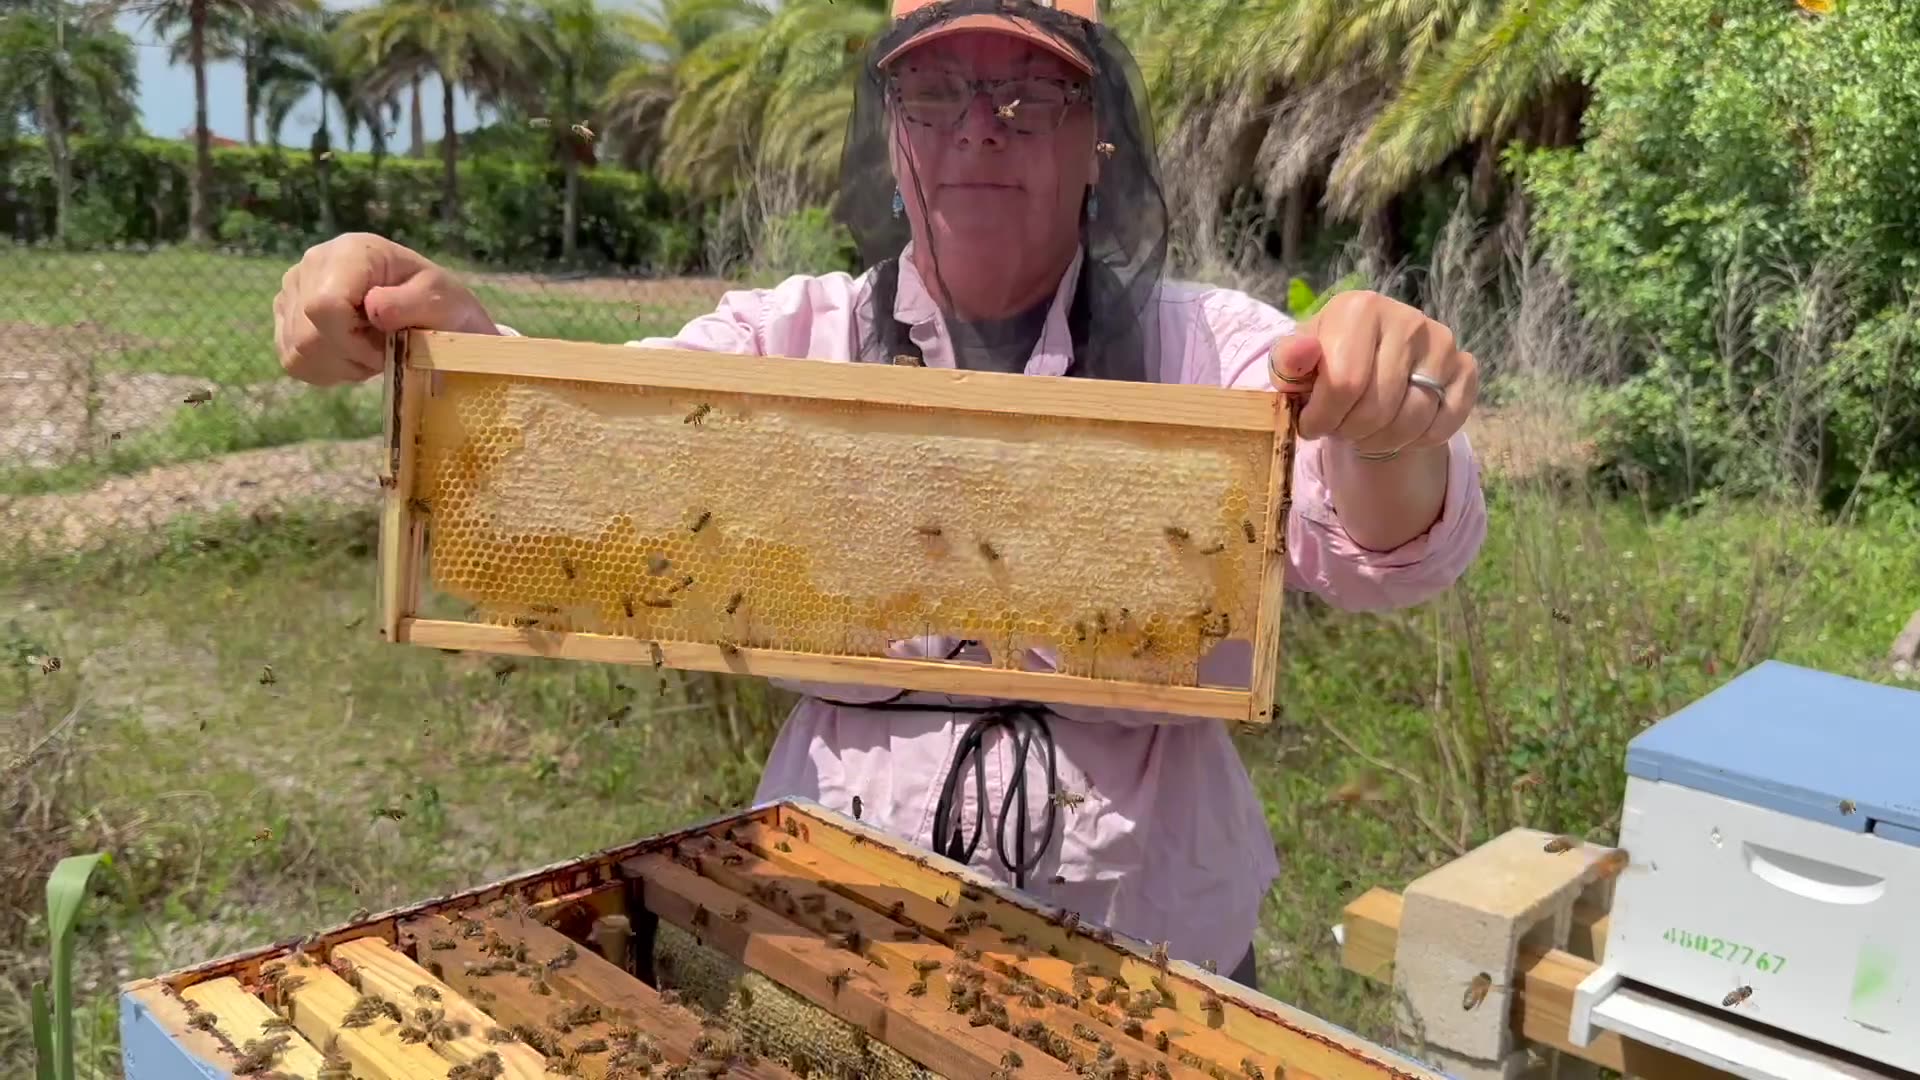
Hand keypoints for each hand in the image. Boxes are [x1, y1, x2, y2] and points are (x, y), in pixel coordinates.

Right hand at [273, 232, 497, 386]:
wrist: (433, 312)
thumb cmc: (440, 304)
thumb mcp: (440, 301)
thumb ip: (410, 303)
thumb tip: (374, 309)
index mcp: (350, 252)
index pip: (323, 306)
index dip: (353, 340)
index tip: (386, 347)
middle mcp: (312, 263)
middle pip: (307, 334)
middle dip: (350, 356)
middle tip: (383, 352)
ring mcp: (293, 289)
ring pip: (298, 351)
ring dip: (341, 365)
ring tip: (370, 350)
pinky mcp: (286, 315)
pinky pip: (294, 360)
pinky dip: (328, 369)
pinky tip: (353, 354)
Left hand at [1268, 291, 1478, 457]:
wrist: (1369, 362)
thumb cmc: (1326, 365)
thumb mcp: (1297, 364)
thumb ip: (1289, 362)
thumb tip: (1299, 353)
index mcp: (1360, 308)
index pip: (1344, 384)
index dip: (1322, 418)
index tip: (1311, 423)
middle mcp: (1407, 318)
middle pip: (1378, 407)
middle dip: (1350, 432)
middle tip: (1340, 428)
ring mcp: (1441, 342)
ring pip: (1413, 420)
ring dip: (1382, 441)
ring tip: (1364, 431)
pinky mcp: (1465, 367)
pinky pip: (1445, 423)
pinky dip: (1419, 440)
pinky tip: (1399, 431)